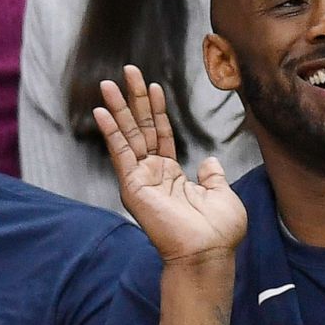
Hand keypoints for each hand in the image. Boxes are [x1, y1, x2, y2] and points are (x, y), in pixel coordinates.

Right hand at [93, 64, 246, 263]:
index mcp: (173, 176)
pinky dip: (111, 132)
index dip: (156, 111)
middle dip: (134, 100)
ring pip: (127, 136)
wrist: (208, 253)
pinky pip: (120, 154)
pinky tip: (102, 111)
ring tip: (108, 82)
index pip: (160, 135)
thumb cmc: (219, 232)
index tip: (153, 86)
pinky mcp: (134, 187)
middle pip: (140, 129)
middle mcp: (154, 175)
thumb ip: (213, 177)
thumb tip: (209, 161)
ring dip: (118, 109)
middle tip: (127, 70)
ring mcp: (142, 181)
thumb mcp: (222, 196)